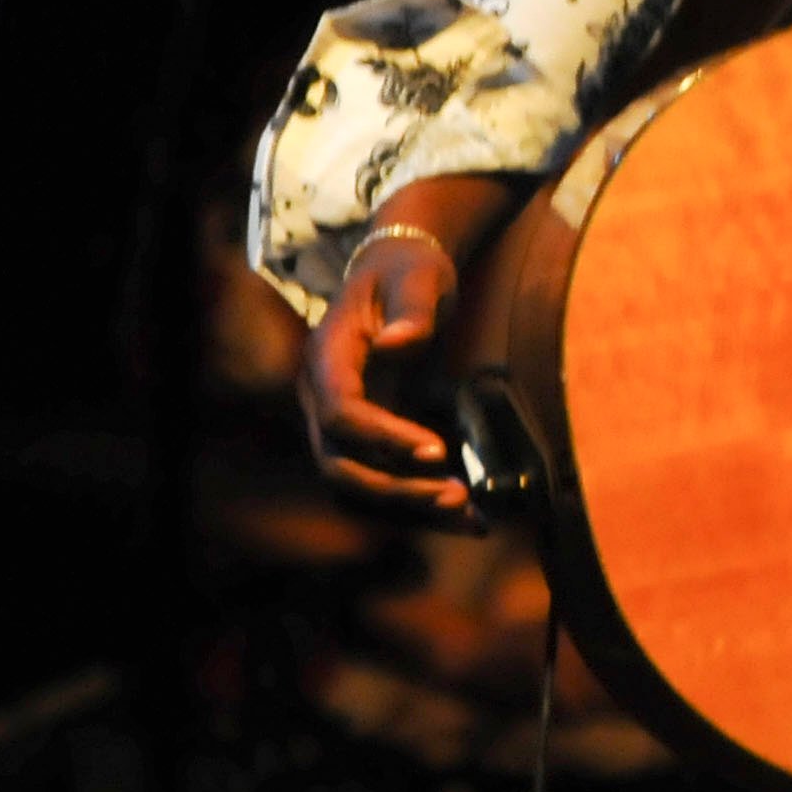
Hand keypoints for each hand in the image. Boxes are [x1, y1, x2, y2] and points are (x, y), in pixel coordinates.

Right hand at [298, 229, 474, 522]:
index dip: (383, 437)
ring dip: (408, 510)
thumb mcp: (417, 277)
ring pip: (357, 488)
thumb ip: (412, 308)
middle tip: (458, 497)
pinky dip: (417, 505)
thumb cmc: (407, 271)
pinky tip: (468, 519)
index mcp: (326, 359)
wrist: (399, 274)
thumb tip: (398, 344)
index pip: (341, 414)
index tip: (437, 450)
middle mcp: (321, 399)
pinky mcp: (365, 439)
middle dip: (395, 489)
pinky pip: (380, 483)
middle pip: (339, 466)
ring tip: (470, 520)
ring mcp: (338, 425)